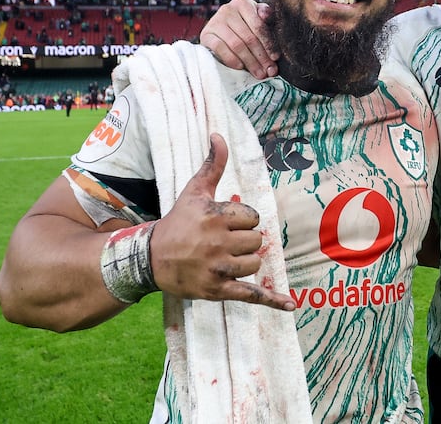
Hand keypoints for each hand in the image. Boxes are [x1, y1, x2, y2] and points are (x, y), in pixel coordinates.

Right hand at [150, 134, 294, 310]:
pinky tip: (290, 306)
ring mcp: (218, 268)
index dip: (241, 220)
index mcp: (215, 216)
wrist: (150, 258)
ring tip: (224, 259)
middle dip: (243, 241)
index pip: (252, 217)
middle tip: (220, 243)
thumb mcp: (194, 191)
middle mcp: (217, 242)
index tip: (222, 224)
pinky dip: (271, 301)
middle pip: (256, 240)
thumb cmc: (177, 222)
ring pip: (256, 263)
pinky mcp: (218, 290)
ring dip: (246, 262)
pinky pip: (251, 295)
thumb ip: (212, 164)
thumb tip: (219, 135)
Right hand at [200, 0, 279, 79]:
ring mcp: (215, 22)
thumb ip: (266, 16)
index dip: (268, 44)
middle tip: (269, 71)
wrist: (220, 31)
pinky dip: (232, 59)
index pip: (258, 26)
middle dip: (261, 57)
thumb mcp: (256, 18)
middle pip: (249, 37)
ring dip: (250, 62)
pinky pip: (221, 49)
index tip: (275, 58)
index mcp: (242, 3)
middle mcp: (227, 9)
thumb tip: (266, 16)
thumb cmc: (243, 25)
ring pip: (237, 45)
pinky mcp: (206, 35)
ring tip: (259, 73)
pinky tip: (240, 67)